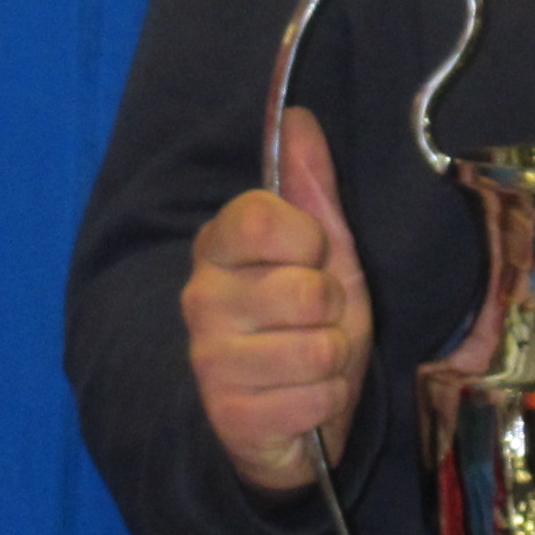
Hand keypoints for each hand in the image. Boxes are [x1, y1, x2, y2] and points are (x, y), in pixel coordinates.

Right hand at [182, 107, 369, 492]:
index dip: (308, 241)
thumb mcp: (324, 251)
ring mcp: (208, 360)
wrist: (295, 416)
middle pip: (305, 291)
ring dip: (333, 361)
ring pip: (316, 349)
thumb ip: (311, 186)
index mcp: (217, 247)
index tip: (312, 258)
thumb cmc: (309, 324)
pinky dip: (324, 403)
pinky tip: (302, 401)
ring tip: (313, 364)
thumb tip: (299, 117)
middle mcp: (200, 298)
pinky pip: (313, 399)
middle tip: (316, 323)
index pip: (262, 218)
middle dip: (334, 312)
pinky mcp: (228, 416)